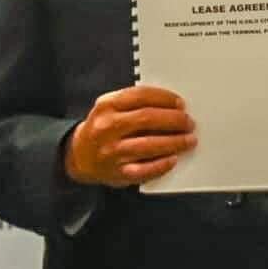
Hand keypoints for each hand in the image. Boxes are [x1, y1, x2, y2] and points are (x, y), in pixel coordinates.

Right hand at [64, 86, 195, 186]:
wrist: (78, 157)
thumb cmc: (101, 129)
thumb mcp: (109, 109)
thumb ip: (133, 104)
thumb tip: (170, 106)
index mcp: (106, 106)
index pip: (140, 96)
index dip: (164, 98)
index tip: (180, 103)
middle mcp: (107, 127)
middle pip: (147, 118)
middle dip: (174, 120)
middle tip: (188, 122)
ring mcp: (112, 151)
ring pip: (149, 144)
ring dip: (174, 142)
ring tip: (189, 140)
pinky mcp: (118, 172)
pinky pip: (144, 170)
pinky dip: (162, 165)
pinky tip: (173, 159)